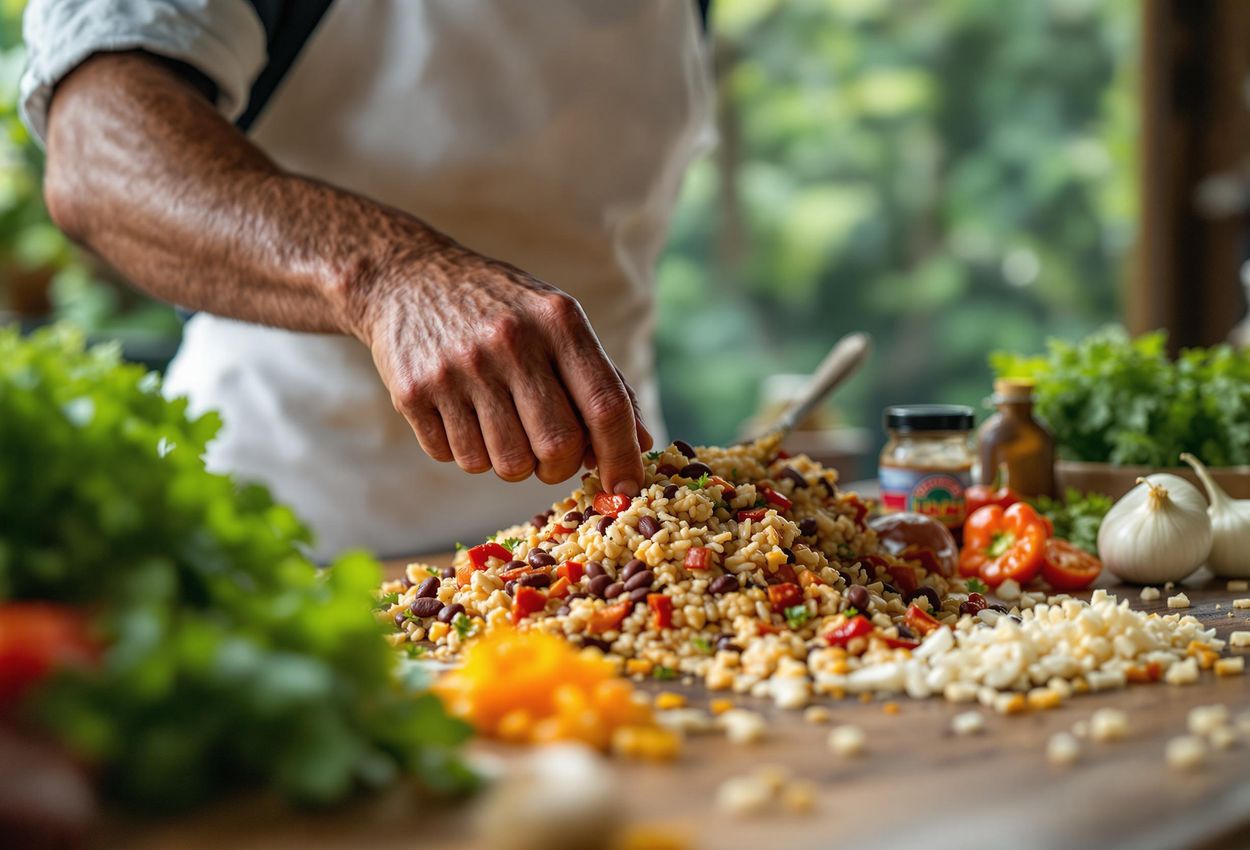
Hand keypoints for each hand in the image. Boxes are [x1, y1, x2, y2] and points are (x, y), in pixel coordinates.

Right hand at [354, 244, 652, 492]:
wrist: (406, 278)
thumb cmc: (501, 309)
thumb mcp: (556, 321)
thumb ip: (602, 381)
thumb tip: (640, 446)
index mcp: (557, 321)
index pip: (604, 406)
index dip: (621, 457)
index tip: (626, 489)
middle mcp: (509, 342)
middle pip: (557, 447)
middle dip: (559, 467)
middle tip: (549, 455)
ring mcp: (458, 369)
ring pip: (506, 464)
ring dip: (511, 462)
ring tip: (501, 425)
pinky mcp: (414, 392)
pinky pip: (457, 459)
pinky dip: (467, 451)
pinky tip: (462, 413)